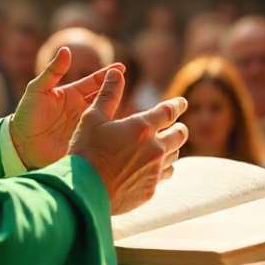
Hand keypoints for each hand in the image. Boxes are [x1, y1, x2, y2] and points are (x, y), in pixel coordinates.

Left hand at [8, 47, 122, 168]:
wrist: (20, 145)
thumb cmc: (26, 115)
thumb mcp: (37, 90)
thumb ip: (53, 71)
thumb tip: (66, 49)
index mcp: (73, 94)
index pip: (95, 81)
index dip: (108, 74)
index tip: (122, 68)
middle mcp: (81, 108)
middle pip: (104, 96)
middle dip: (117, 89)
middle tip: (128, 83)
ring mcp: (84, 125)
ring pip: (106, 115)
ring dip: (118, 111)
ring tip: (131, 105)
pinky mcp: (85, 141)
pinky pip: (101, 136)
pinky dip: (111, 132)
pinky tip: (123, 131)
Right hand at [68, 68, 188, 214]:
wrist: (83, 192)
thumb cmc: (85, 152)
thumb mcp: (92, 118)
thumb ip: (108, 95)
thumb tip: (115, 72)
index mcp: (142, 128)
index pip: (169, 111)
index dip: (177, 105)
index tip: (181, 103)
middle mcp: (154, 149)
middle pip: (180, 134)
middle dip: (179, 128)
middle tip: (176, 127)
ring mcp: (154, 171)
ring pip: (175, 156)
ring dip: (171, 149)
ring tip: (162, 147)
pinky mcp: (150, 189)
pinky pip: (164, 175)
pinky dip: (161, 169)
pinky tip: (152, 169)